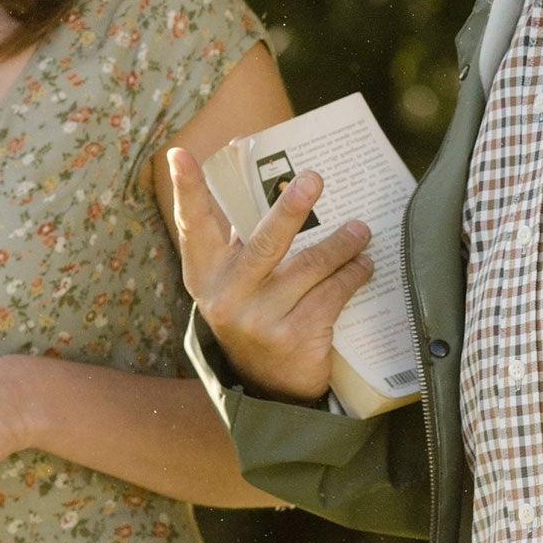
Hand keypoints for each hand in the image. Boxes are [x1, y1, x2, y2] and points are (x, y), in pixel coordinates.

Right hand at [165, 147, 373, 402]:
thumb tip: (260, 170)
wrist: (270, 389)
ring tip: (359, 230)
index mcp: (204, 275)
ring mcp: (259, 321)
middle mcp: (226, 299)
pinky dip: (352, 275)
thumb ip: (241, 237)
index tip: (179, 154)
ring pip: (309, 267)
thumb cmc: (255, 312)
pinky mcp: (295, 339)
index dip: (187, 189)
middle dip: (290, 209)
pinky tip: (363, 265)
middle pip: (263, 245)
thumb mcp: (235, 281)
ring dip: (341, 244)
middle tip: (314, 178)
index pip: (193, 225)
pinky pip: (331, 294)